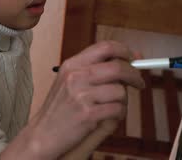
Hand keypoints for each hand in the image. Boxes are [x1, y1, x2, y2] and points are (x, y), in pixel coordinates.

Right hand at [3, 41, 144, 159]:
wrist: (42, 134)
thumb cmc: (60, 107)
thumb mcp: (72, 80)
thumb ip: (99, 67)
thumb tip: (135, 55)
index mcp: (72, 64)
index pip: (105, 47)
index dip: (125, 51)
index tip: (134, 58)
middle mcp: (76, 76)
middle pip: (118, 67)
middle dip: (134, 75)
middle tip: (139, 83)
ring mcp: (81, 95)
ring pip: (120, 91)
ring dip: (123, 100)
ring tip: (114, 106)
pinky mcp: (88, 115)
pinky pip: (117, 110)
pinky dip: (118, 114)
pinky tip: (109, 115)